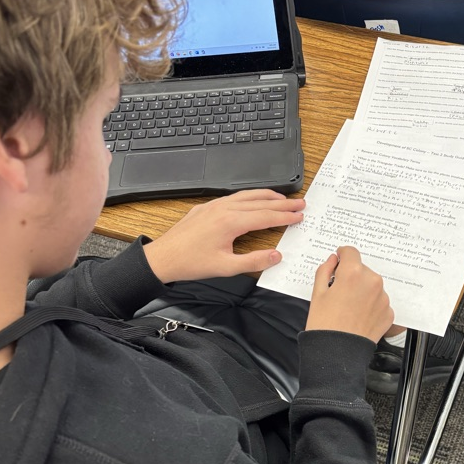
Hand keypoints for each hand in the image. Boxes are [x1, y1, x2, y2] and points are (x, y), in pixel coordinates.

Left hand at [143, 190, 304, 283]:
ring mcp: (214, 206)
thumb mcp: (226, 268)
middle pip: (260, 202)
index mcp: (230, 222)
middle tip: (300, 203)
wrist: (164, 257)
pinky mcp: (206, 208)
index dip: (285, 217)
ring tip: (282, 198)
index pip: (265, 216)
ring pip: (246, 196)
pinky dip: (250, 196)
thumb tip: (276, 255)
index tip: (299, 216)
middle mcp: (223, 209)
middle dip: (282, 203)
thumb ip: (254, 261)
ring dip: (267, 196)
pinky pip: (233, 197)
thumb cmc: (191, 263)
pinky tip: (253, 199)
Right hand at [306, 246, 393, 341]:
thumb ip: (325, 270)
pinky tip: (359, 316)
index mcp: (353, 273)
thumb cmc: (324, 324)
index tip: (340, 261)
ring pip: (372, 286)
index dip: (343, 256)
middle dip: (352, 276)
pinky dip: (370, 306)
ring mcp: (383, 298)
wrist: (338, 352)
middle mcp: (372, 282)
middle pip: (362, 269)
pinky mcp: (389, 312)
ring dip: (363, 291)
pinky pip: (379, 302)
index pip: (351, 252)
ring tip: (349, 307)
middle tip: (340, 293)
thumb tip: (333, 260)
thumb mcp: (317, 293)